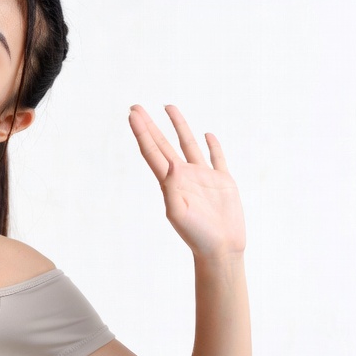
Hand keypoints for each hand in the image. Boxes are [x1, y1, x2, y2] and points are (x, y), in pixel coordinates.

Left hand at [128, 105, 245, 258]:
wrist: (220, 249)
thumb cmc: (196, 235)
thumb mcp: (178, 213)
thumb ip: (172, 189)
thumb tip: (171, 165)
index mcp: (169, 182)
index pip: (151, 151)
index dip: (141, 132)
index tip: (132, 115)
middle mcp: (183, 175)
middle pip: (163, 143)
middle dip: (150, 125)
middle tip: (136, 106)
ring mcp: (203, 176)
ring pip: (188, 144)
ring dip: (178, 126)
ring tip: (168, 107)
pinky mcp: (222, 181)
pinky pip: (217, 158)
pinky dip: (213, 145)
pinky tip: (207, 134)